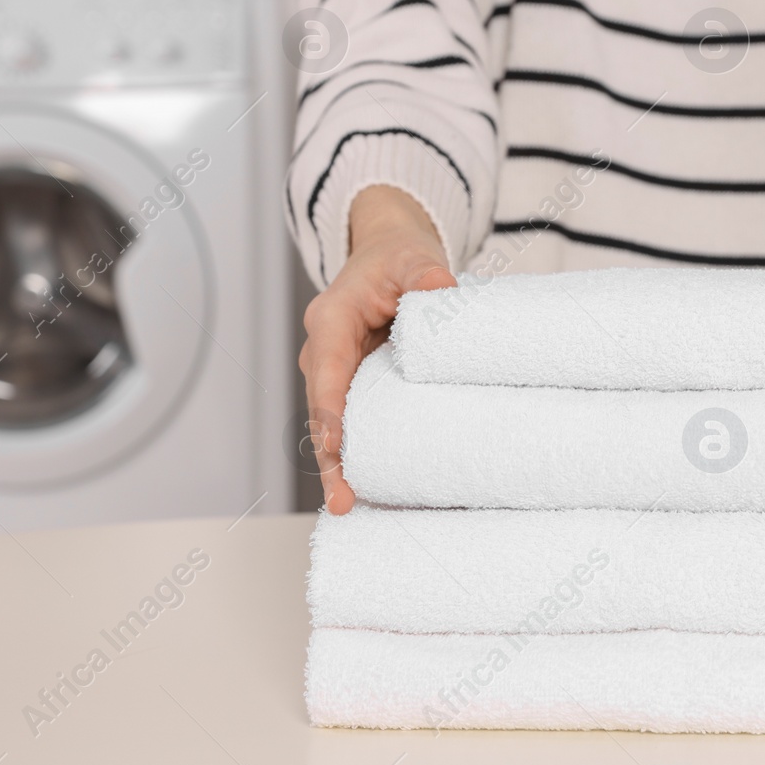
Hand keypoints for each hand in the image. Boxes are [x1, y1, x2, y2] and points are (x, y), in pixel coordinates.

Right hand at [299, 185, 455, 513]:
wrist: (388, 256)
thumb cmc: (395, 258)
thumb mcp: (411, 257)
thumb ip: (423, 273)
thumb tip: (443, 289)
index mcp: (331, 321)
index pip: (326, 369)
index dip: (328, 409)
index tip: (332, 443)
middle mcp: (324, 353)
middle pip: (322, 412)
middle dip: (330, 458)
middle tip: (344, 500)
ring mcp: (336, 375)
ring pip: (333, 427)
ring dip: (341, 466)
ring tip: (352, 509)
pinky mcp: (354, 389)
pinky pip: (352, 424)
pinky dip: (358, 455)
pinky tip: (372, 491)